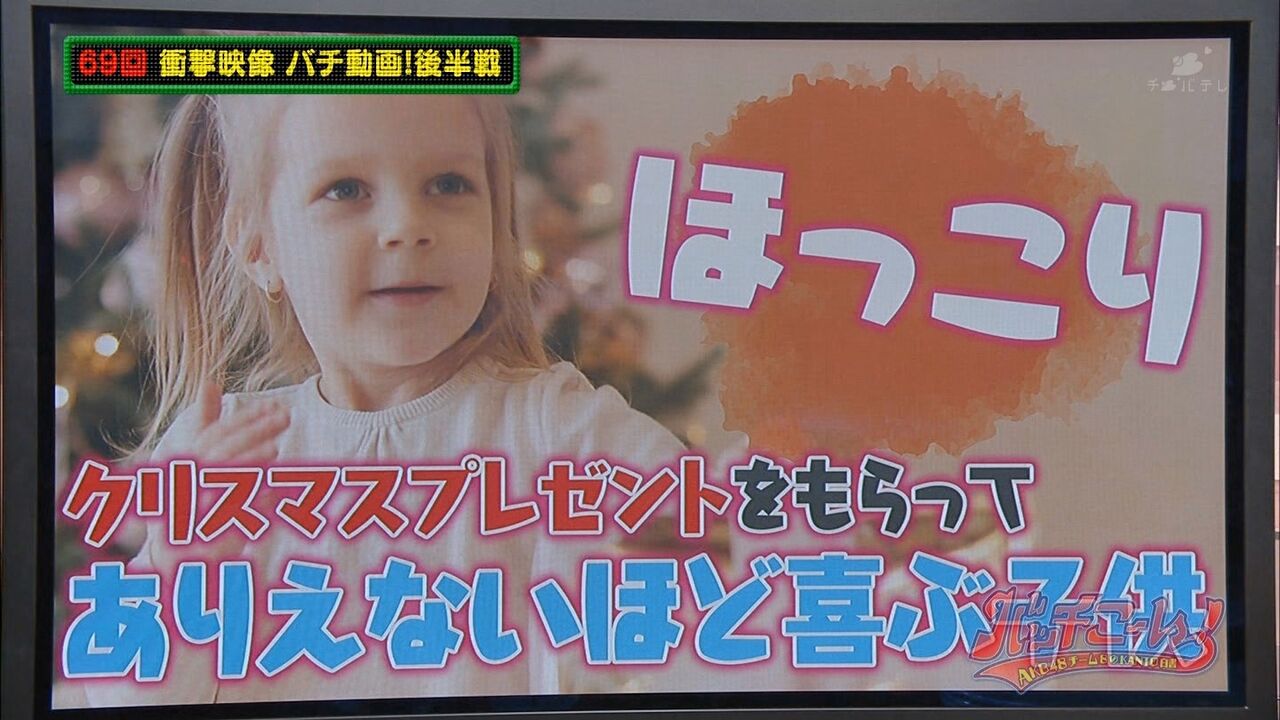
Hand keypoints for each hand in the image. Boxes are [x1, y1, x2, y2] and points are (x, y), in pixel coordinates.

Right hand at [134, 380, 290, 572]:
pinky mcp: (208, 535)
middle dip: (253, 432)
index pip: (214, 435)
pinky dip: (254, 500)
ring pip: (222, 481)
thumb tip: (210, 382)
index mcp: (183, 463)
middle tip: (285, 417)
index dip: (244, 418)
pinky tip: (275, 488)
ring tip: (275, 448)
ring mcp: (194, 508)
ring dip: (248, 463)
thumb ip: (205, 422)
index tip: (273, 405)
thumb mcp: (195, 458)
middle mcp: (184, 483)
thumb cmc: (193, 498)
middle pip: (220, 452)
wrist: (178, 557)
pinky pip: (232, 515)